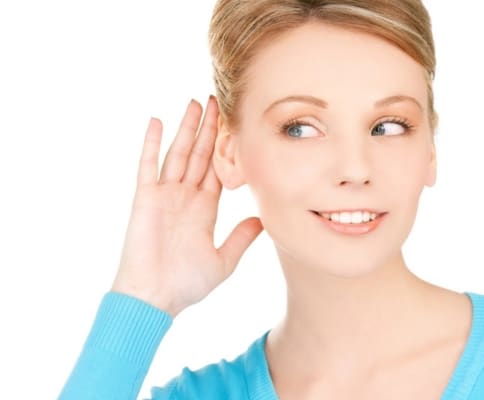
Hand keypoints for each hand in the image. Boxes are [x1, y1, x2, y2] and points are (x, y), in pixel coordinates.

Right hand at [111, 96, 262, 316]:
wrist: (154, 299)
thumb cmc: (186, 284)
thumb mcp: (224, 260)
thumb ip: (241, 238)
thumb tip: (263, 220)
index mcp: (204, 209)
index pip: (218, 170)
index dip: (227, 149)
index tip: (237, 127)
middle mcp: (185, 197)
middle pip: (200, 155)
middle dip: (209, 129)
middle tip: (218, 101)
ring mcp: (165, 195)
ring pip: (178, 153)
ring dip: (186, 128)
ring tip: (196, 103)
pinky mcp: (145, 198)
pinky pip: (148, 166)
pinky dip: (152, 144)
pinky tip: (157, 121)